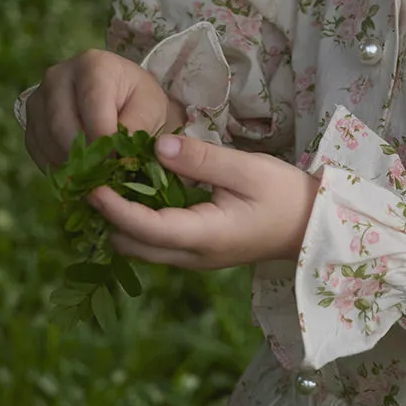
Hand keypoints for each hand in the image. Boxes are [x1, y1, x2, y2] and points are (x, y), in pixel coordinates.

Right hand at [24, 49, 183, 170]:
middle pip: (63, 127)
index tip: (120, 161)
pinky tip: (80, 167)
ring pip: (48, 143)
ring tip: (97, 170)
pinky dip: (59, 167)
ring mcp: (38, 99)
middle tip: (107, 173)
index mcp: (92, 65)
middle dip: (87, 157)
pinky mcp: (29, 122)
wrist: (118, 96)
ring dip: (73, 165)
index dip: (105, 141)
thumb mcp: (150, 107)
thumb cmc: (136, 99)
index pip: (92, 108)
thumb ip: (139, 127)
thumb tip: (121, 155)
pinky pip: (38, 153)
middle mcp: (57, 76)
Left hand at [88, 133, 318, 269]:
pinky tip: (139, 192)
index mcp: (204, 236)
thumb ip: (201, 159)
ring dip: (121, 221)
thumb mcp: (247, 169)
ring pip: (140, 248)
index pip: (145, 228)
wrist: (313, 226)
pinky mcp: (197, 252)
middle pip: (132, 246)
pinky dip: (138, 222)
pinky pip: (155, 244)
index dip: (114, 208)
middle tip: (96, 178)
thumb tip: (157, 147)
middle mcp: (192, 255)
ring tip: (113, 181)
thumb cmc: (285, 196)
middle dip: (108, 217)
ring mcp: (193, 258)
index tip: (92, 185)